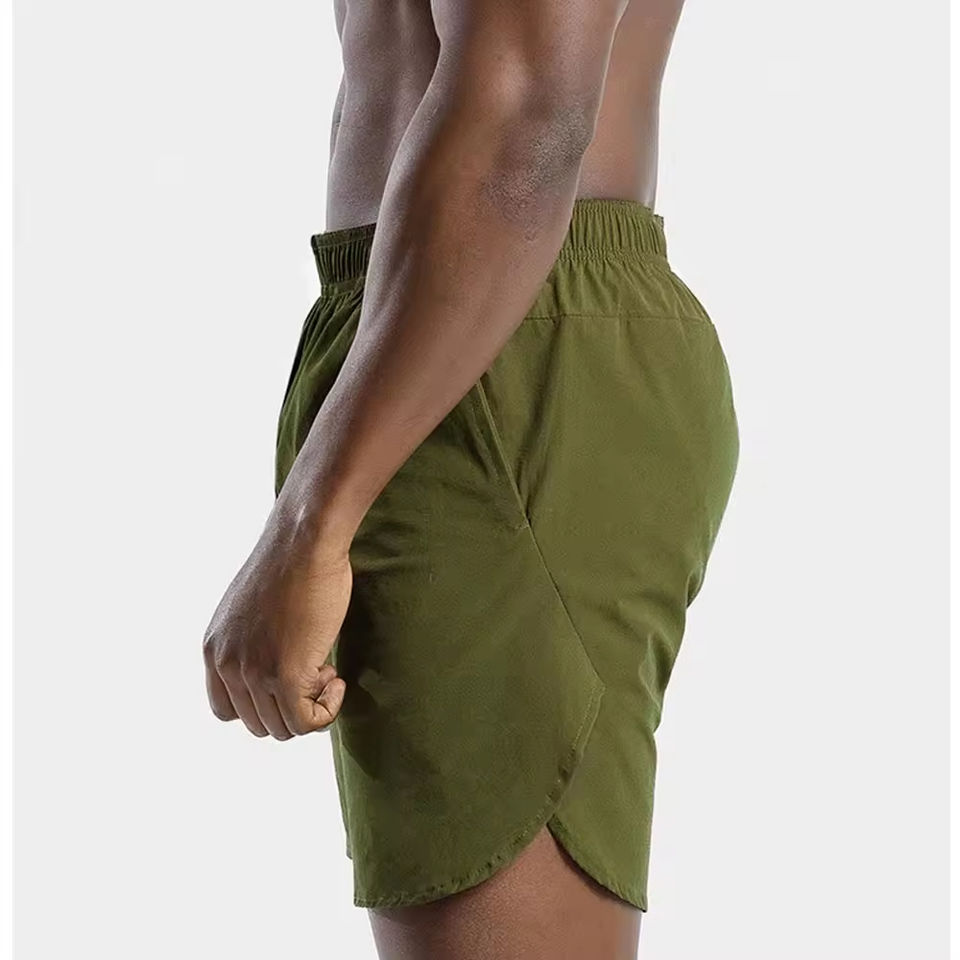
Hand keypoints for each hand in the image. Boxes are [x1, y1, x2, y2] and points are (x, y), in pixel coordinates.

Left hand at [202, 515, 350, 739]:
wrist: (307, 542)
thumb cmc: (293, 564)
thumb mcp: (253, 608)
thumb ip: (251, 641)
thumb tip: (278, 664)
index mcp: (214, 649)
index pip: (225, 711)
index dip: (263, 704)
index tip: (291, 678)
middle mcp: (227, 665)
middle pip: (258, 724)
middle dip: (292, 707)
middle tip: (317, 670)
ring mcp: (254, 672)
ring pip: (285, 727)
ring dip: (312, 706)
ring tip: (327, 669)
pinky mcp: (285, 675)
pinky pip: (308, 722)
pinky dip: (328, 710)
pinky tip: (337, 678)